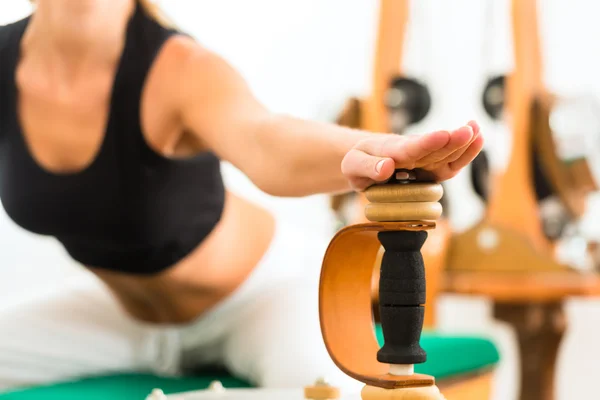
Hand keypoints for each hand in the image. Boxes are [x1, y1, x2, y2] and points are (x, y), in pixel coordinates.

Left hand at [341, 121, 483, 190]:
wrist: (365, 159)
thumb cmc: (358, 163)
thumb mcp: (352, 167)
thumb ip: (367, 167)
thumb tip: (386, 167)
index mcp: (391, 151)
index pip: (410, 148)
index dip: (426, 143)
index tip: (442, 135)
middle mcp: (412, 153)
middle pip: (434, 148)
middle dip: (451, 140)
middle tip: (468, 130)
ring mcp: (425, 159)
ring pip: (446, 153)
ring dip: (462, 143)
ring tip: (477, 130)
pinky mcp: (433, 168)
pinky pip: (451, 163)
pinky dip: (465, 153)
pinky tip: (479, 139)